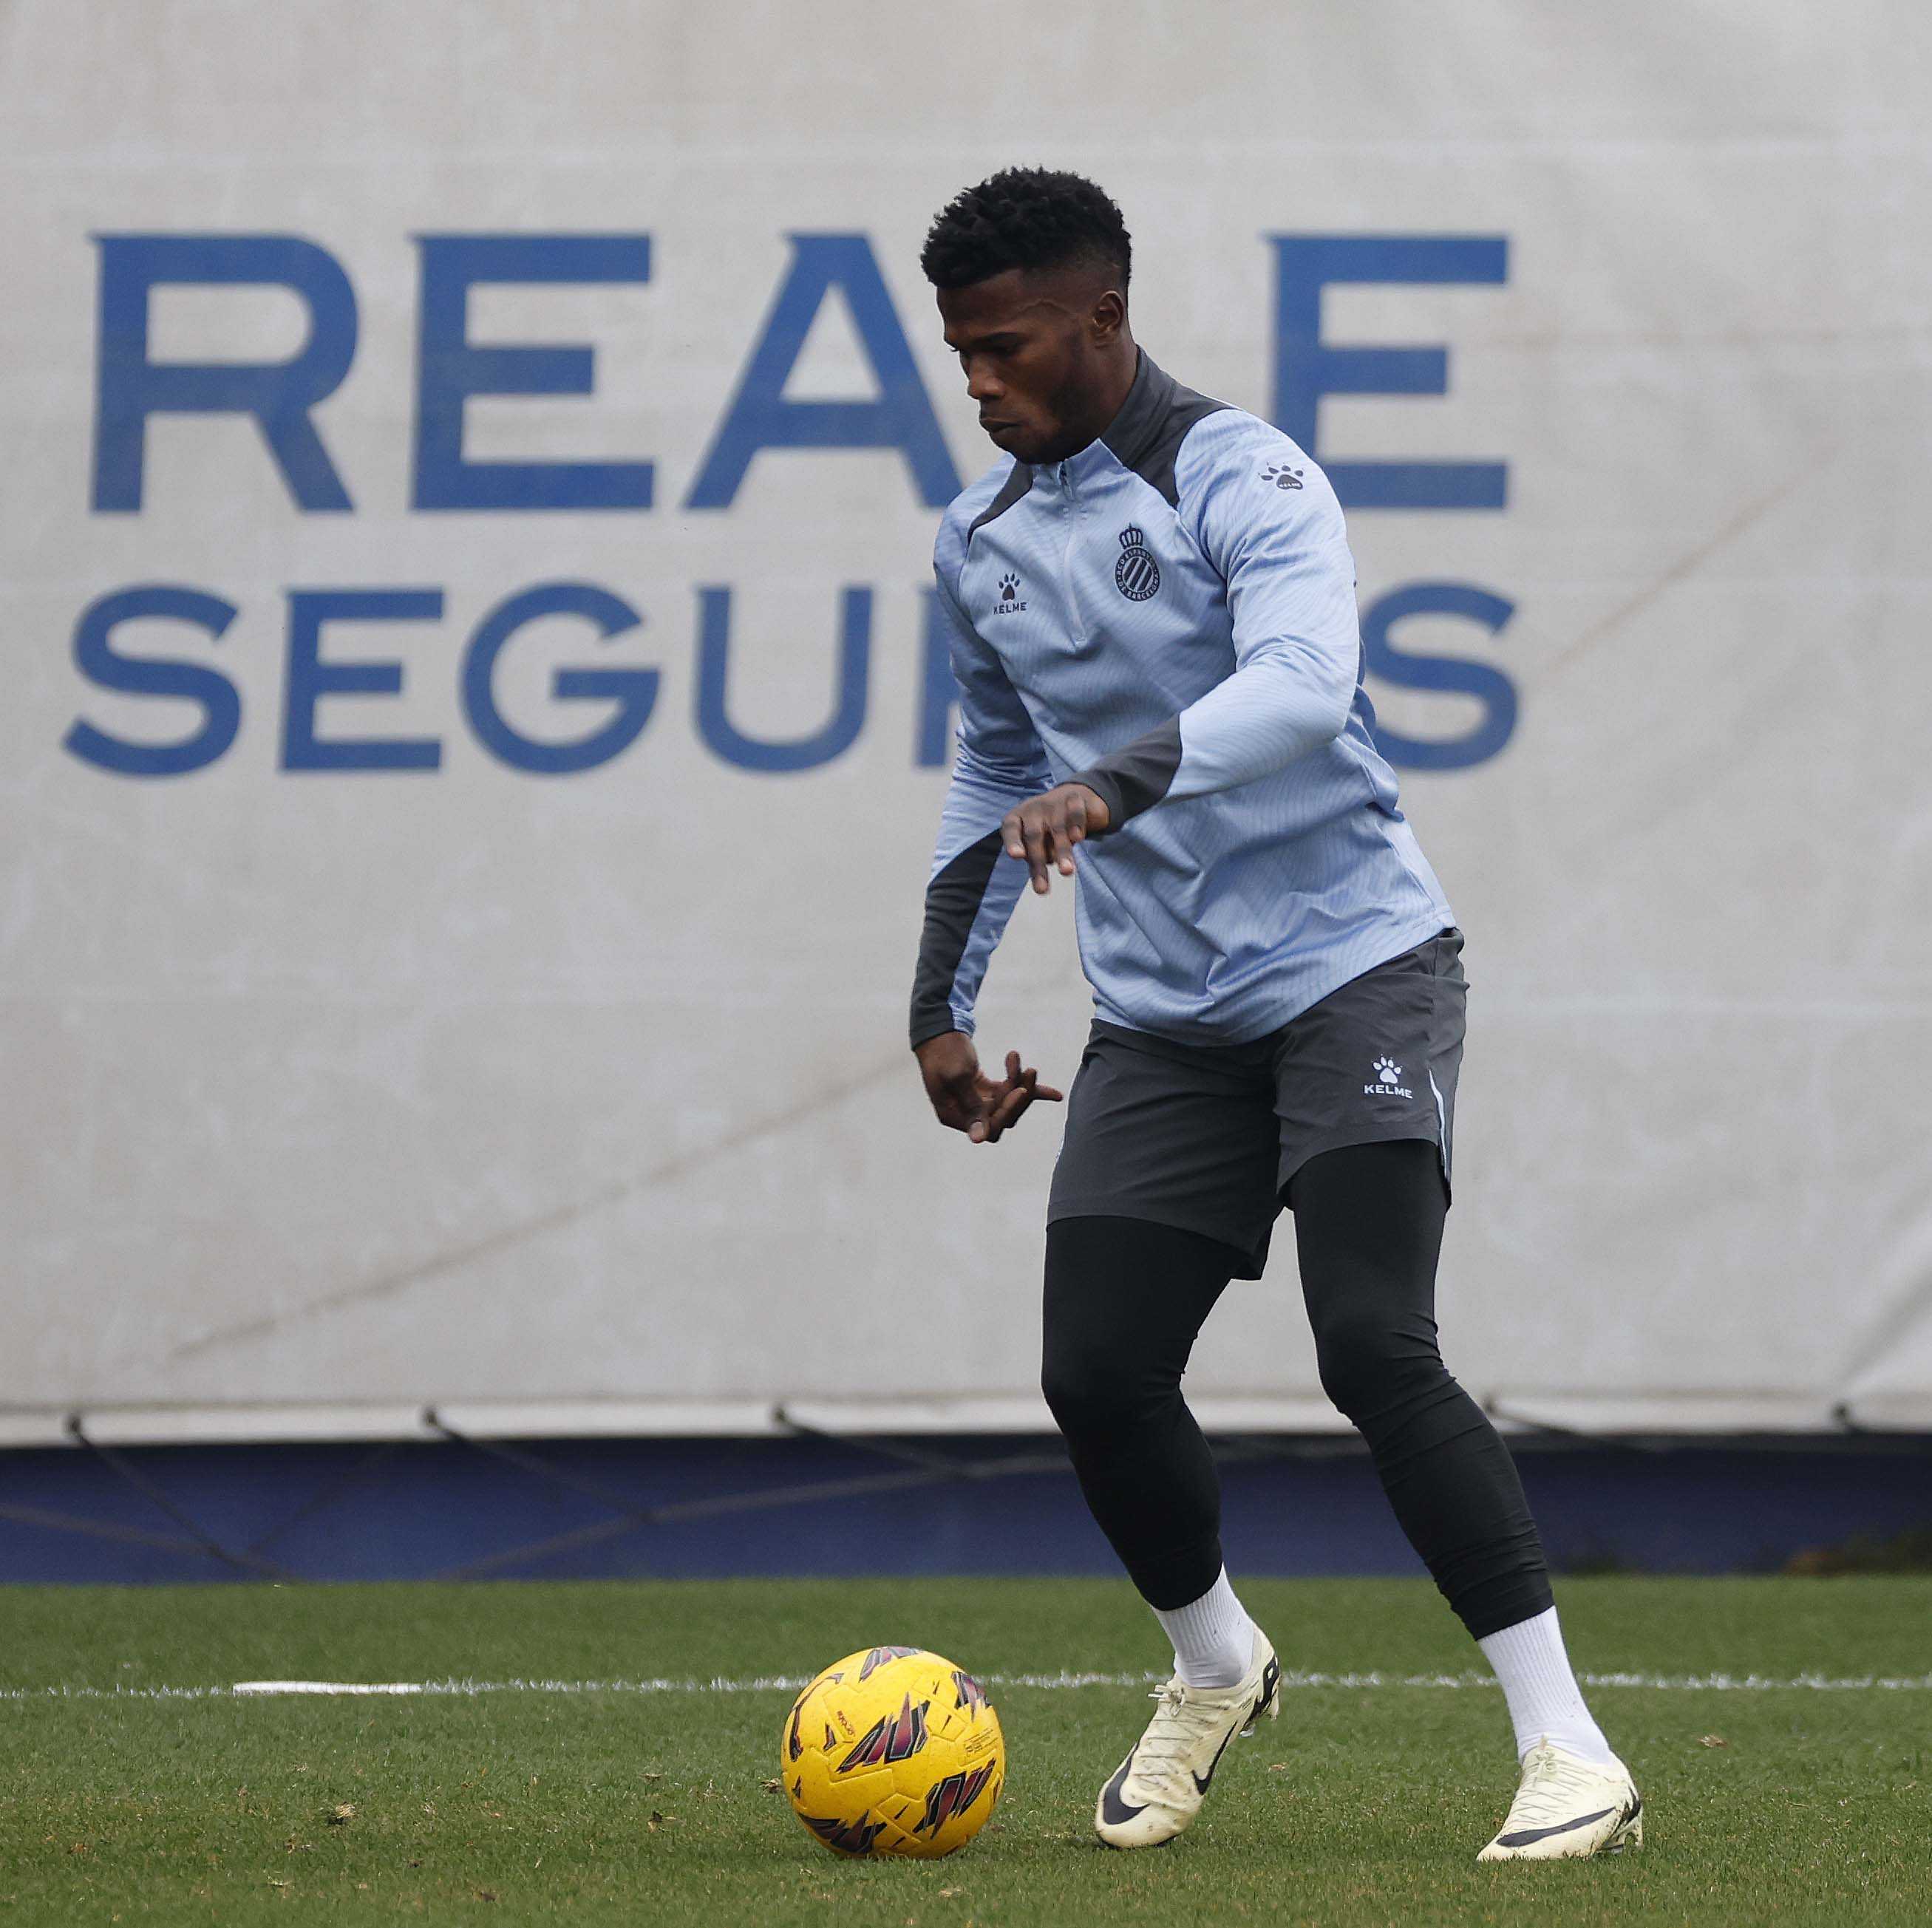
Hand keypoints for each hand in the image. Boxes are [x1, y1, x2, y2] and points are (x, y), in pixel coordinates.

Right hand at [914, 1033, 1063, 1143]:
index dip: (1007, 1112)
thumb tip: (978, 1139)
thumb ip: (970, 1106)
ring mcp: (977, 1102)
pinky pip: (1010, 1092)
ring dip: (1022, 1085)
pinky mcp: (986, 1090)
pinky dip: (1028, 1088)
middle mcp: (965, 1114)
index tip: (1020, 1090)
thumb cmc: (944, 1051)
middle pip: (1003, 1118)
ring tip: (1025, 1064)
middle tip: (1029, 1070)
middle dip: (1019, 1095)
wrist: (939, 1029)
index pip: (988, 1127)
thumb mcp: (957, 1076)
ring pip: (1009, 1103)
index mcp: (952, 1115)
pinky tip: (1055, 1095)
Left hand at [1001, 783, 1109, 894]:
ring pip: (1056, 828)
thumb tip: (1041, 884)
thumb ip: (1036, 860)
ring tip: (1066, 871)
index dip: (1013, 842)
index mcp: (1018, 819)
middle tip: (1043, 889)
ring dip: (1062, 851)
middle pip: (1034, 836)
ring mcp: (1053, 803)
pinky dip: (1077, 823)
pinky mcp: (1074, 797)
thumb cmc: (1048, 829)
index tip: (1017, 856)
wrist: (1073, 798)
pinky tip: (1079, 838)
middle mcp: (1032, 810)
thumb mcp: (1037, 843)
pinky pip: (1075, 811)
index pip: (1010, 829)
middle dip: (1039, 861)